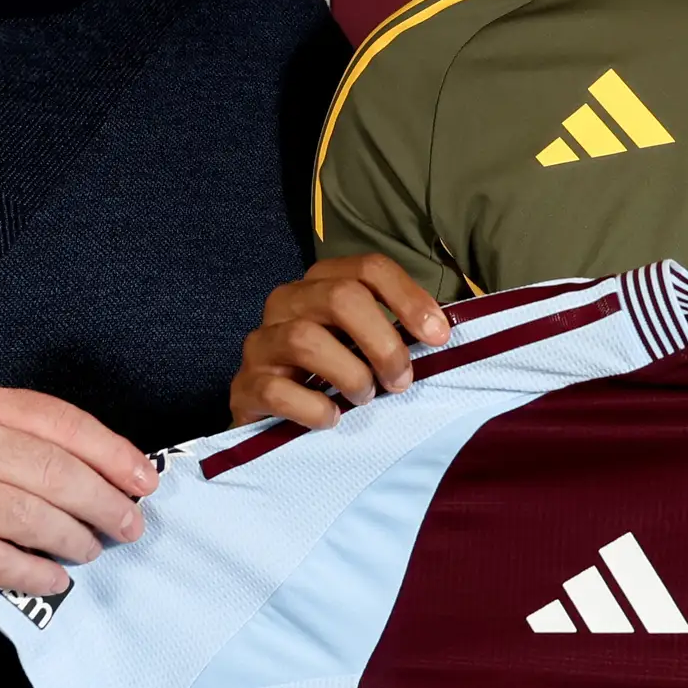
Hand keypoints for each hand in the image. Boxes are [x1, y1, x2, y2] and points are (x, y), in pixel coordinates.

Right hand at [0, 386, 158, 601]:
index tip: (144, 481)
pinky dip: (34, 573)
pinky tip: (55, 580)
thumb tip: (117, 475)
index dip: (112, 454)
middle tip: (128, 525)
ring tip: (91, 550)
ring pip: (29, 517)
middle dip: (103, 502)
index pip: (62, 423)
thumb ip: (35, 443)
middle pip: (52, 472)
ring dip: (73, 539)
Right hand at [228, 255, 453, 429]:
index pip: (369, 268)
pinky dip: (313, 408)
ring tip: (365, 398)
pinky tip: (331, 419)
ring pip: (306, 339)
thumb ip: (399, 333)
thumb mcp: (366, 345)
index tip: (439, 337)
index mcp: (321, 284)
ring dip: (350, 374)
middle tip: (400, 380)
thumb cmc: (333, 375)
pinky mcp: (244, 386)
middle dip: (383, 342)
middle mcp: (287, 302)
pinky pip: (277, 390)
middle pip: (341, 297)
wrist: (274, 417)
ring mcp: (261, 342)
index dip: (409, 298)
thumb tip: (443, 332)